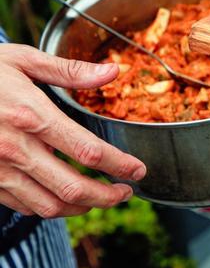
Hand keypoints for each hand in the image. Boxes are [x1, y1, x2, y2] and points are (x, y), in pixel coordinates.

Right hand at [0, 45, 146, 217]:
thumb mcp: (22, 60)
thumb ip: (70, 71)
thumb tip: (113, 72)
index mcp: (31, 115)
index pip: (88, 150)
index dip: (120, 165)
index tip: (138, 170)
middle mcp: (15, 148)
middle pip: (73, 187)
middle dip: (108, 196)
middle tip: (126, 193)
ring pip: (49, 205)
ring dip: (82, 207)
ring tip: (101, 198)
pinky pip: (23, 205)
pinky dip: (50, 207)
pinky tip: (64, 197)